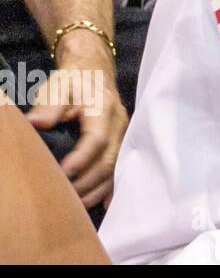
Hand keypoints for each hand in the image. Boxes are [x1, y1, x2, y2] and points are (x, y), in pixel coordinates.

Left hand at [25, 29, 127, 207]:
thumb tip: (36, 123)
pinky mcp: (123, 142)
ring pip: (115, 167)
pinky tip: (103, 204)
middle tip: (66, 197)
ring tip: (77, 205)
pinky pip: (120, 169)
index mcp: (103, 108)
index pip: (96, 138)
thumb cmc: (73, 80)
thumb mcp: (58, 85)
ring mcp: (124, 134)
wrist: (94, 71)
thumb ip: (49, 104)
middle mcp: (119, 123)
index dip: (82, 158)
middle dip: (88, 181)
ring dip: (97, 189)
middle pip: (108, 158)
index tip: (63, 172)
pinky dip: (111, 188)